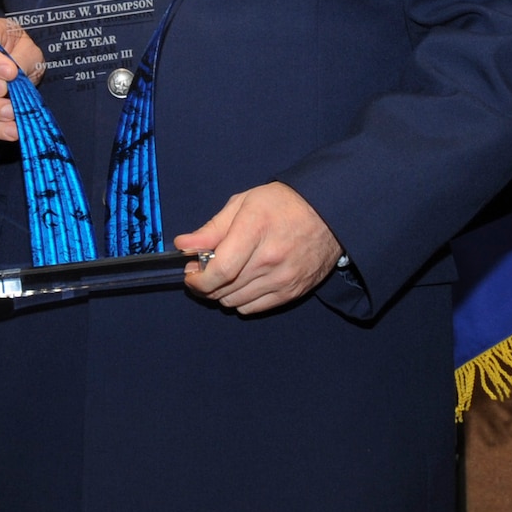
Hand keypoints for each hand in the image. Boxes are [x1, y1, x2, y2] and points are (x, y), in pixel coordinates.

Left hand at [177, 182, 343, 315]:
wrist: (329, 213)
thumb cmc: (283, 204)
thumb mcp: (243, 203)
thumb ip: (212, 228)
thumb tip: (183, 245)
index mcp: (255, 231)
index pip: (219, 271)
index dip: (198, 279)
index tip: (191, 273)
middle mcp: (270, 260)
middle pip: (224, 289)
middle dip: (205, 284)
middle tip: (203, 271)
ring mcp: (283, 279)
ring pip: (236, 302)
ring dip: (222, 293)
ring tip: (224, 275)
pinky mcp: (292, 292)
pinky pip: (254, 308)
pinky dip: (241, 300)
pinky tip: (242, 284)